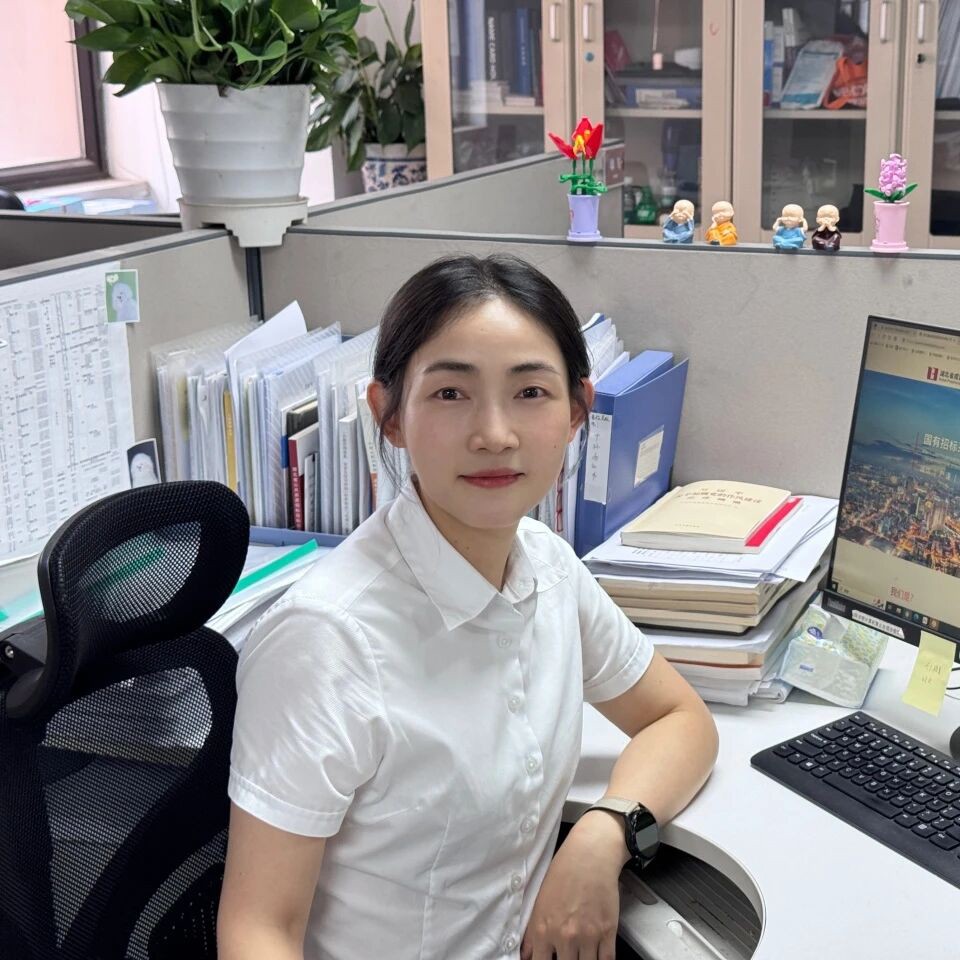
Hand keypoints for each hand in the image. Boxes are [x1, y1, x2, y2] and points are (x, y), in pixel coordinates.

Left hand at [520, 812, 626, 959]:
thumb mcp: (540, 901)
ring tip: (581, 952)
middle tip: (567, 953)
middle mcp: (564, 936)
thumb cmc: (563, 872)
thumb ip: (532, 933)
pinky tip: (597, 955)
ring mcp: (588, 936)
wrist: (590, 854)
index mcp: (543, 929)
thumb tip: (527, 955)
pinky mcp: (608, 932)